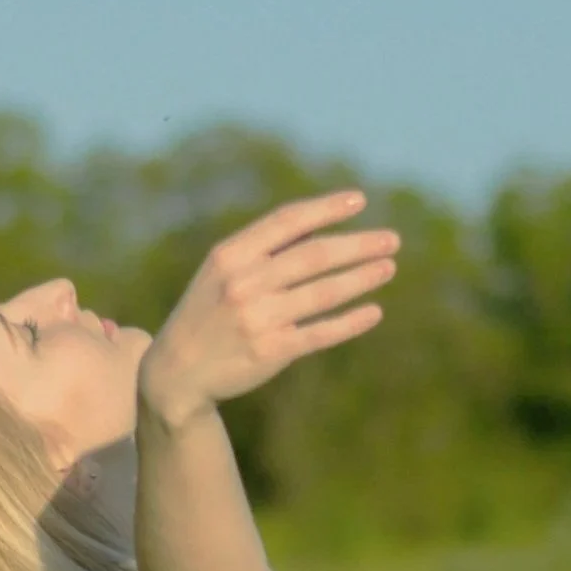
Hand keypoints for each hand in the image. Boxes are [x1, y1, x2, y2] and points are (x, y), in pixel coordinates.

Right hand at [139, 190, 399, 427]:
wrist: (177, 370)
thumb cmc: (208, 312)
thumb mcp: (222, 271)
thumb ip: (264, 249)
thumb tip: (322, 225)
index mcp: (230, 254)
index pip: (287, 221)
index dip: (326, 208)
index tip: (360, 200)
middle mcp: (244, 283)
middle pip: (314, 255)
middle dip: (358, 245)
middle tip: (392, 240)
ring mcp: (258, 318)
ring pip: (323, 293)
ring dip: (361, 278)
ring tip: (389, 267)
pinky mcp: (271, 351)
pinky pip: (321, 332)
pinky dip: (350, 322)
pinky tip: (373, 311)